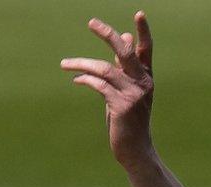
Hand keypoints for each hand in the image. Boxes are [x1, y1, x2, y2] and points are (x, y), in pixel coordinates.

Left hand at [61, 12, 155, 168]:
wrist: (135, 149)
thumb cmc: (129, 119)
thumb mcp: (127, 90)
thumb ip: (124, 66)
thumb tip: (123, 37)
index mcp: (146, 77)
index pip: (146, 50)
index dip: (143, 32)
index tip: (138, 14)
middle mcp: (143, 83)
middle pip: (124, 52)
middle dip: (107, 35)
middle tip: (91, 23)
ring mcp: (133, 95)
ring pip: (104, 69)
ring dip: (81, 64)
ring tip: (64, 64)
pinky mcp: (121, 107)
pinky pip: (98, 86)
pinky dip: (84, 80)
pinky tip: (76, 79)